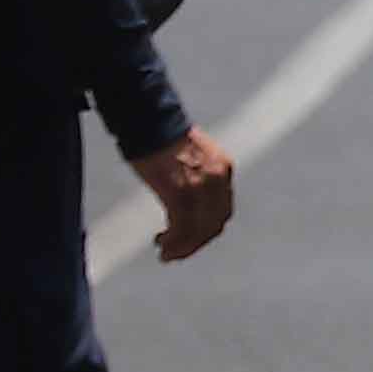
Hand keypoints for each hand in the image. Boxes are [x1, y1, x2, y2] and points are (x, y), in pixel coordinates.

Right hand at [127, 129, 235, 264]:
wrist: (150, 117)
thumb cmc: (161, 131)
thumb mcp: (189, 153)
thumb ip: (194, 174)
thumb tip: (182, 193)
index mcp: (222, 167)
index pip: (222, 209)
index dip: (208, 228)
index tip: (191, 237)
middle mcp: (218, 178)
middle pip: (214, 223)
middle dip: (196, 242)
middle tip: (178, 251)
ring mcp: (201, 187)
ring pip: (199, 231)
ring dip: (184, 247)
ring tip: (167, 254)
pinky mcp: (181, 193)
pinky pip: (183, 229)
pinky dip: (175, 243)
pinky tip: (164, 247)